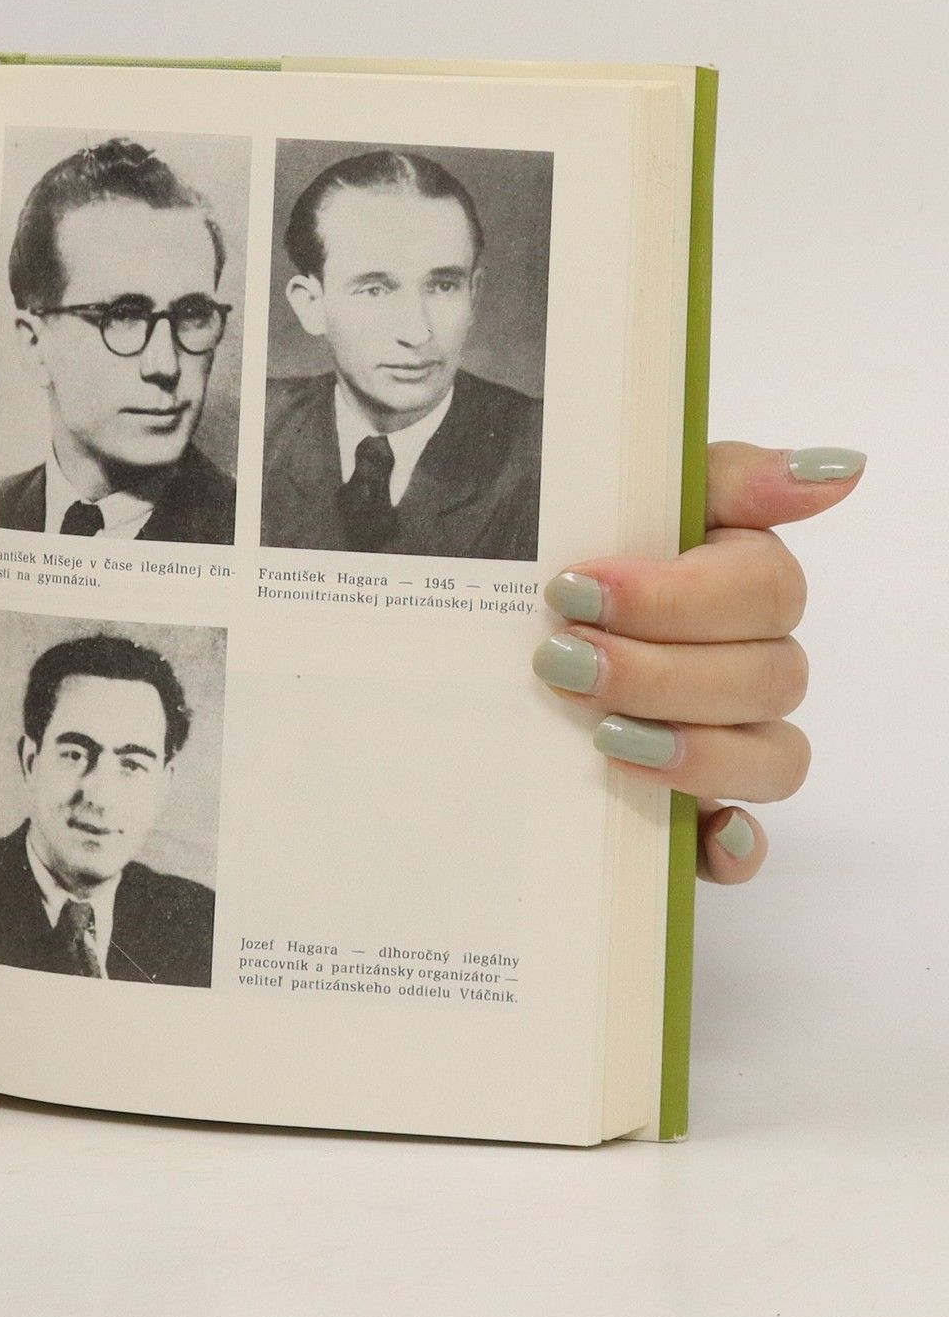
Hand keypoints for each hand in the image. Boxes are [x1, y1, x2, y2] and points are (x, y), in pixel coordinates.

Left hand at [533, 441, 864, 884]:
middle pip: (765, 678)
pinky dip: (731, 847)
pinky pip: (743, 843)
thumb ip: (728, 475)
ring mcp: (730, 737)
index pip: (764, 592)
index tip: (575, 590)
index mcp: (741, 578)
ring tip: (602, 737)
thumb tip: (836, 469)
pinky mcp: (695, 806)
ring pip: (771, 758)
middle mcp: (749, 660)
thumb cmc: (562, 548)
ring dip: (696, 751)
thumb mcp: (624, 491)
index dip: (675, 598)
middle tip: (560, 661)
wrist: (480, 616)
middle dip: (658, 672)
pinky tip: (708, 838)